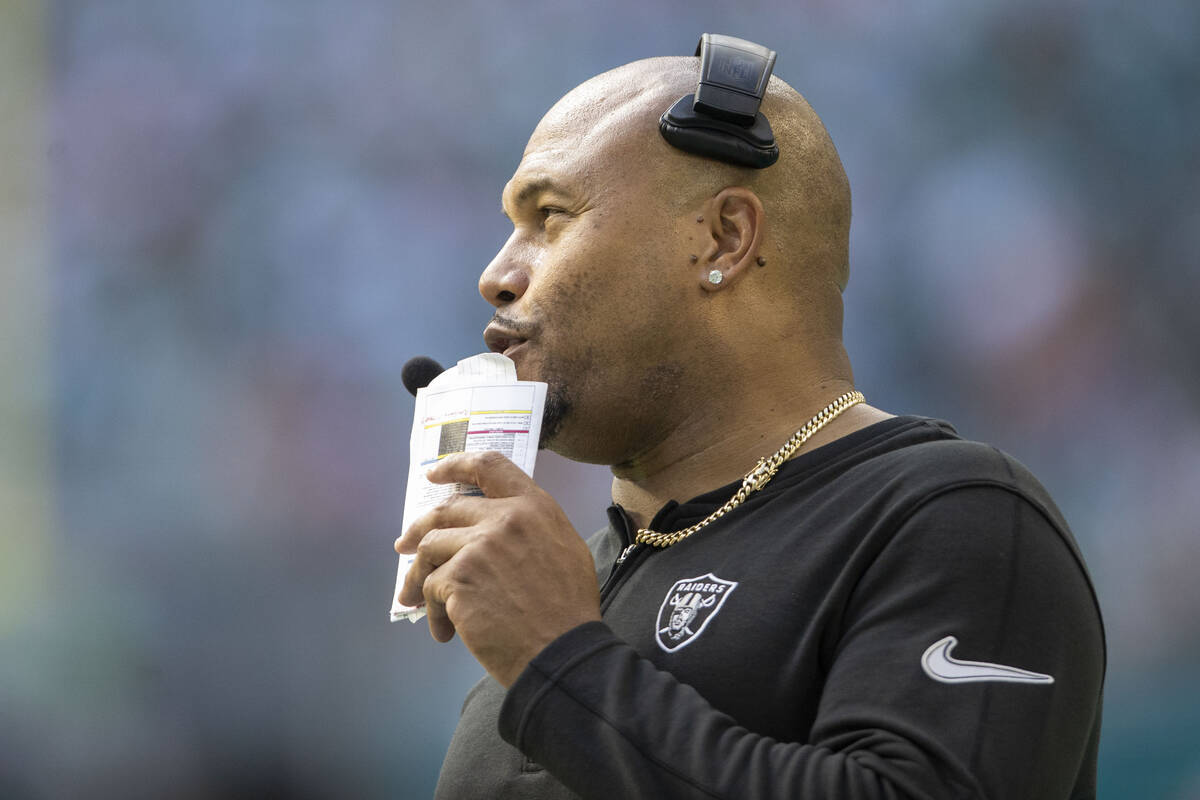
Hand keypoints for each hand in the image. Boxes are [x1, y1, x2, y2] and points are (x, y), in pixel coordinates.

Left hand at [395, 451, 601, 686]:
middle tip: (404, 546)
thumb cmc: (568, 609)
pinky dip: (434, 612)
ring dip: (418, 577)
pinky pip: (431, 588)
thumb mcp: (565, 549)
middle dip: (418, 528)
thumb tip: (498, 527)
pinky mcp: (457, 579)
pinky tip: (446, 632)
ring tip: (415, 601)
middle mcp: (504, 518)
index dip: (456, 466)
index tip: (433, 474)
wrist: (562, 651)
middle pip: (446, 511)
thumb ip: (530, 528)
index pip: (489, 466)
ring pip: (430, 549)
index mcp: (534, 507)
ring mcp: (478, 546)